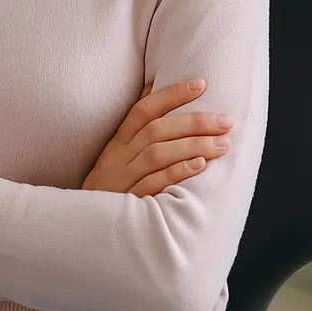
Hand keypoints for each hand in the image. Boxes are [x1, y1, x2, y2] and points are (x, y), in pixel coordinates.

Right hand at [83, 78, 232, 196]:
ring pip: (157, 154)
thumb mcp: (116, 155)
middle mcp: (119, 157)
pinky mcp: (130, 202)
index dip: (170, 95)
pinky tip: (200, 166)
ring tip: (223, 143)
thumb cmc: (111, 186)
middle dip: (193, 122)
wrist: (86, 226)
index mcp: (118, 142)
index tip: (201, 84)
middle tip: (225, 121)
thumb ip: (136, 126)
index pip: (142, 110)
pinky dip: (177, 172)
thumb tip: (152, 87)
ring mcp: (123, 179)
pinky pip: (154, 183)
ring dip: (192, 146)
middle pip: (155, 131)